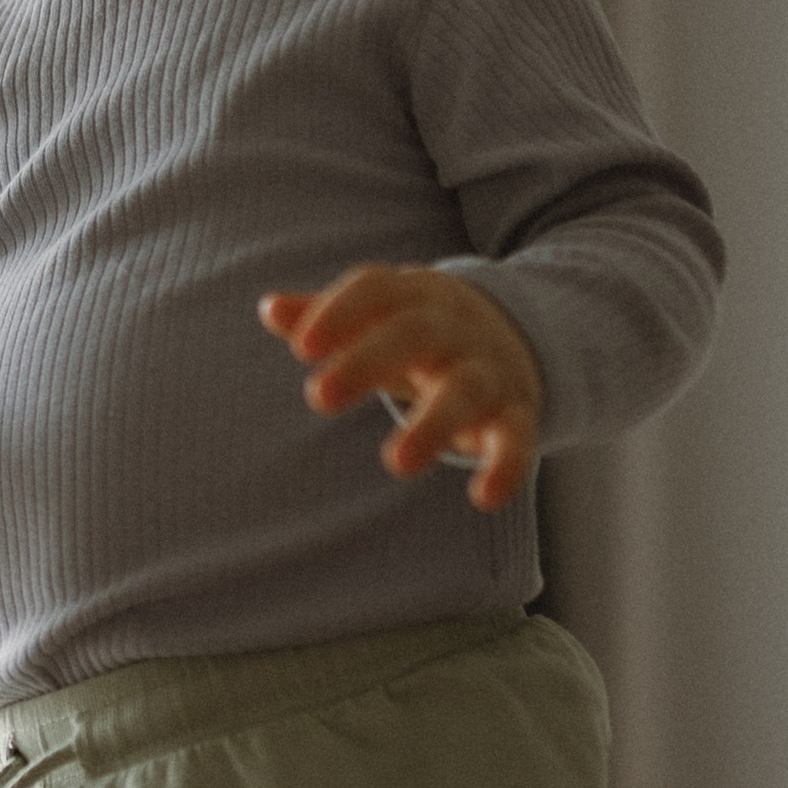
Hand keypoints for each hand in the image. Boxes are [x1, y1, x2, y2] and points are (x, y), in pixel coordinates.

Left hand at [261, 266, 542, 512]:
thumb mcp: (380, 318)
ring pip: (466, 389)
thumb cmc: (421, 332)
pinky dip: (507, 465)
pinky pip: (518, 436)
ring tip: (398, 464)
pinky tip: (485, 497)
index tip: (301, 347)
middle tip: (319, 396)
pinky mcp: (518, 412)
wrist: (517, 334)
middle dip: (368, 360)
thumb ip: (327, 316)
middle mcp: (455, 329)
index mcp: (415, 297)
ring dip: (434, 424)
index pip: (377, 290)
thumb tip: (269, 309)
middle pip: (416, 332)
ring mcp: (489, 369)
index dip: (340, 313)